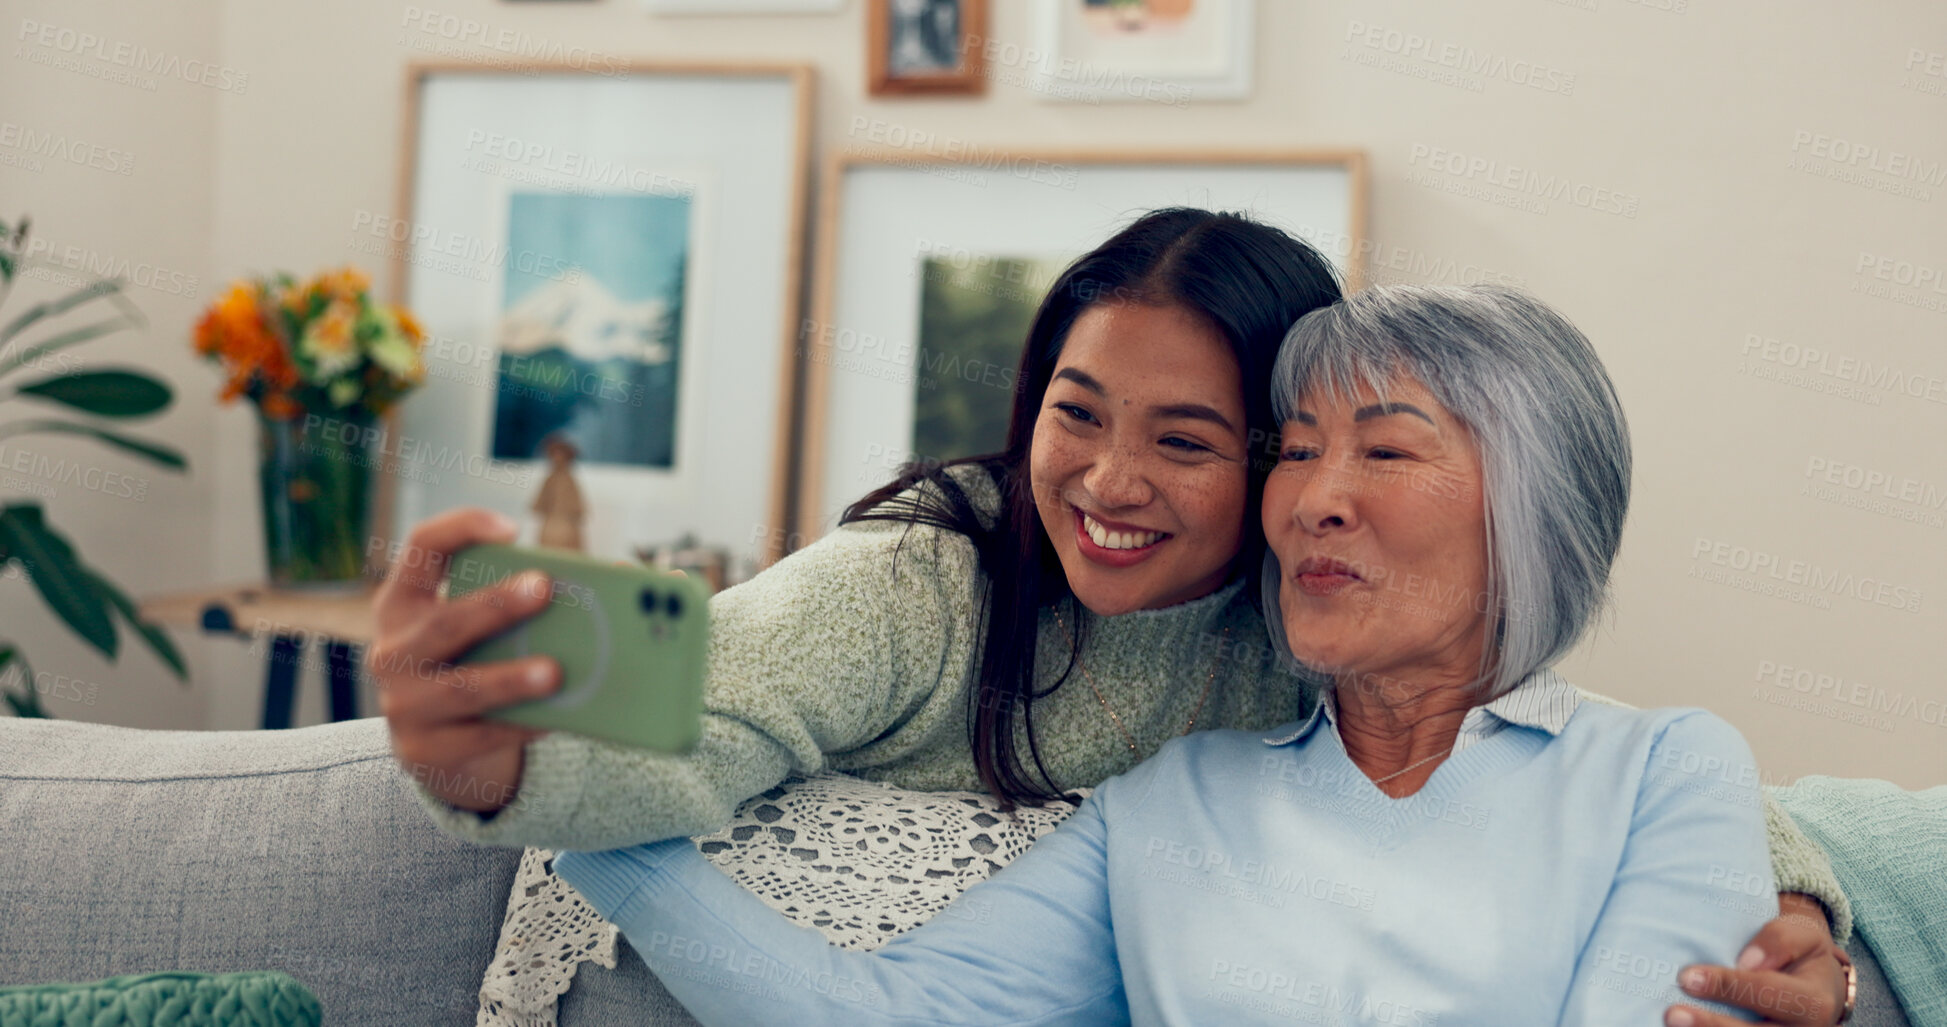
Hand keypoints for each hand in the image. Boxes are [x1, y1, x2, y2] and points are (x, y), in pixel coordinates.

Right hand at [372, 508, 561, 814]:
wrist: (440, 748)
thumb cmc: (473, 666)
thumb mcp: (482, 630)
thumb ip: (529, 600)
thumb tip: (620, 573)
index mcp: (405, 603)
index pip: (421, 549)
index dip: (461, 530)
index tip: (512, 529)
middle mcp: (393, 650)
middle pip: (443, 624)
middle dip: (495, 606)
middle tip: (543, 588)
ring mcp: (403, 704)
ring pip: (460, 689)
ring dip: (510, 678)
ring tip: (555, 671)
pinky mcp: (424, 751)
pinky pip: (480, 736)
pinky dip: (520, 724)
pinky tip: (555, 716)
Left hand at [1665, 897, 1846, 1026]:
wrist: (1818, 983)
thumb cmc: (1802, 953)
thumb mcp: (1802, 934)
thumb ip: (1779, 941)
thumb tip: (1747, 962)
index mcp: (1815, 1003)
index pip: (1766, 993)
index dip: (1728, 986)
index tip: (1688, 978)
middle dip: (1711, 1025)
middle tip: (1672, 1014)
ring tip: (1672, 1024)